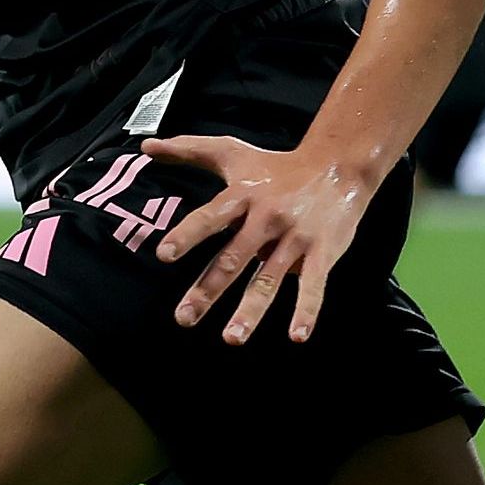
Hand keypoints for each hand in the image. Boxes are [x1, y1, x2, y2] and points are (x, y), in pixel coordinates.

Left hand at [142, 132, 379, 344]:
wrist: (338, 166)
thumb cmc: (278, 166)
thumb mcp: (233, 153)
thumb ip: (189, 150)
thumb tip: (146, 146)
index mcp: (242, 196)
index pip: (210, 217)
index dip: (188, 234)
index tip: (165, 254)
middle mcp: (266, 218)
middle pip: (234, 258)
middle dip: (208, 289)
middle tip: (184, 318)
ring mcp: (295, 237)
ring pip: (269, 278)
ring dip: (251, 310)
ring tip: (232, 338)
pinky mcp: (323, 251)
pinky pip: (314, 285)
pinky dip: (306, 311)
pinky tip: (297, 336)